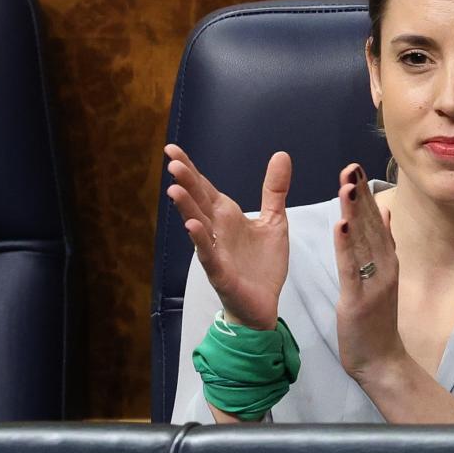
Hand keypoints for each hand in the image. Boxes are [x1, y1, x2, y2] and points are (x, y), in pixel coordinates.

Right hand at [165, 144, 289, 330]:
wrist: (263, 304)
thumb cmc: (263, 264)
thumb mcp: (275, 220)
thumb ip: (274, 189)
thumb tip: (281, 154)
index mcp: (227, 215)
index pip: (204, 187)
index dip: (190, 168)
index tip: (172, 148)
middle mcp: (217, 230)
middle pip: (198, 201)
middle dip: (186, 182)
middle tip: (172, 161)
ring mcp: (216, 251)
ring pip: (197, 225)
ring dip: (186, 208)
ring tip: (174, 189)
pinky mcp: (220, 272)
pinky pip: (208, 254)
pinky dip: (201, 240)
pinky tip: (192, 226)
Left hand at [332, 162, 407, 380]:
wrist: (381, 361)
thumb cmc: (377, 321)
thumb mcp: (383, 277)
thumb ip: (384, 245)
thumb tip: (387, 212)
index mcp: (387, 260)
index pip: (376, 220)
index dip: (366, 194)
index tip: (355, 168)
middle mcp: (384, 266)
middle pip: (372, 225)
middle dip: (360, 195)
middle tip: (350, 166)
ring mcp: (374, 282)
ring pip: (363, 242)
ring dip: (355, 213)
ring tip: (346, 186)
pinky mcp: (359, 300)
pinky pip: (351, 269)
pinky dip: (346, 247)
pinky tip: (341, 226)